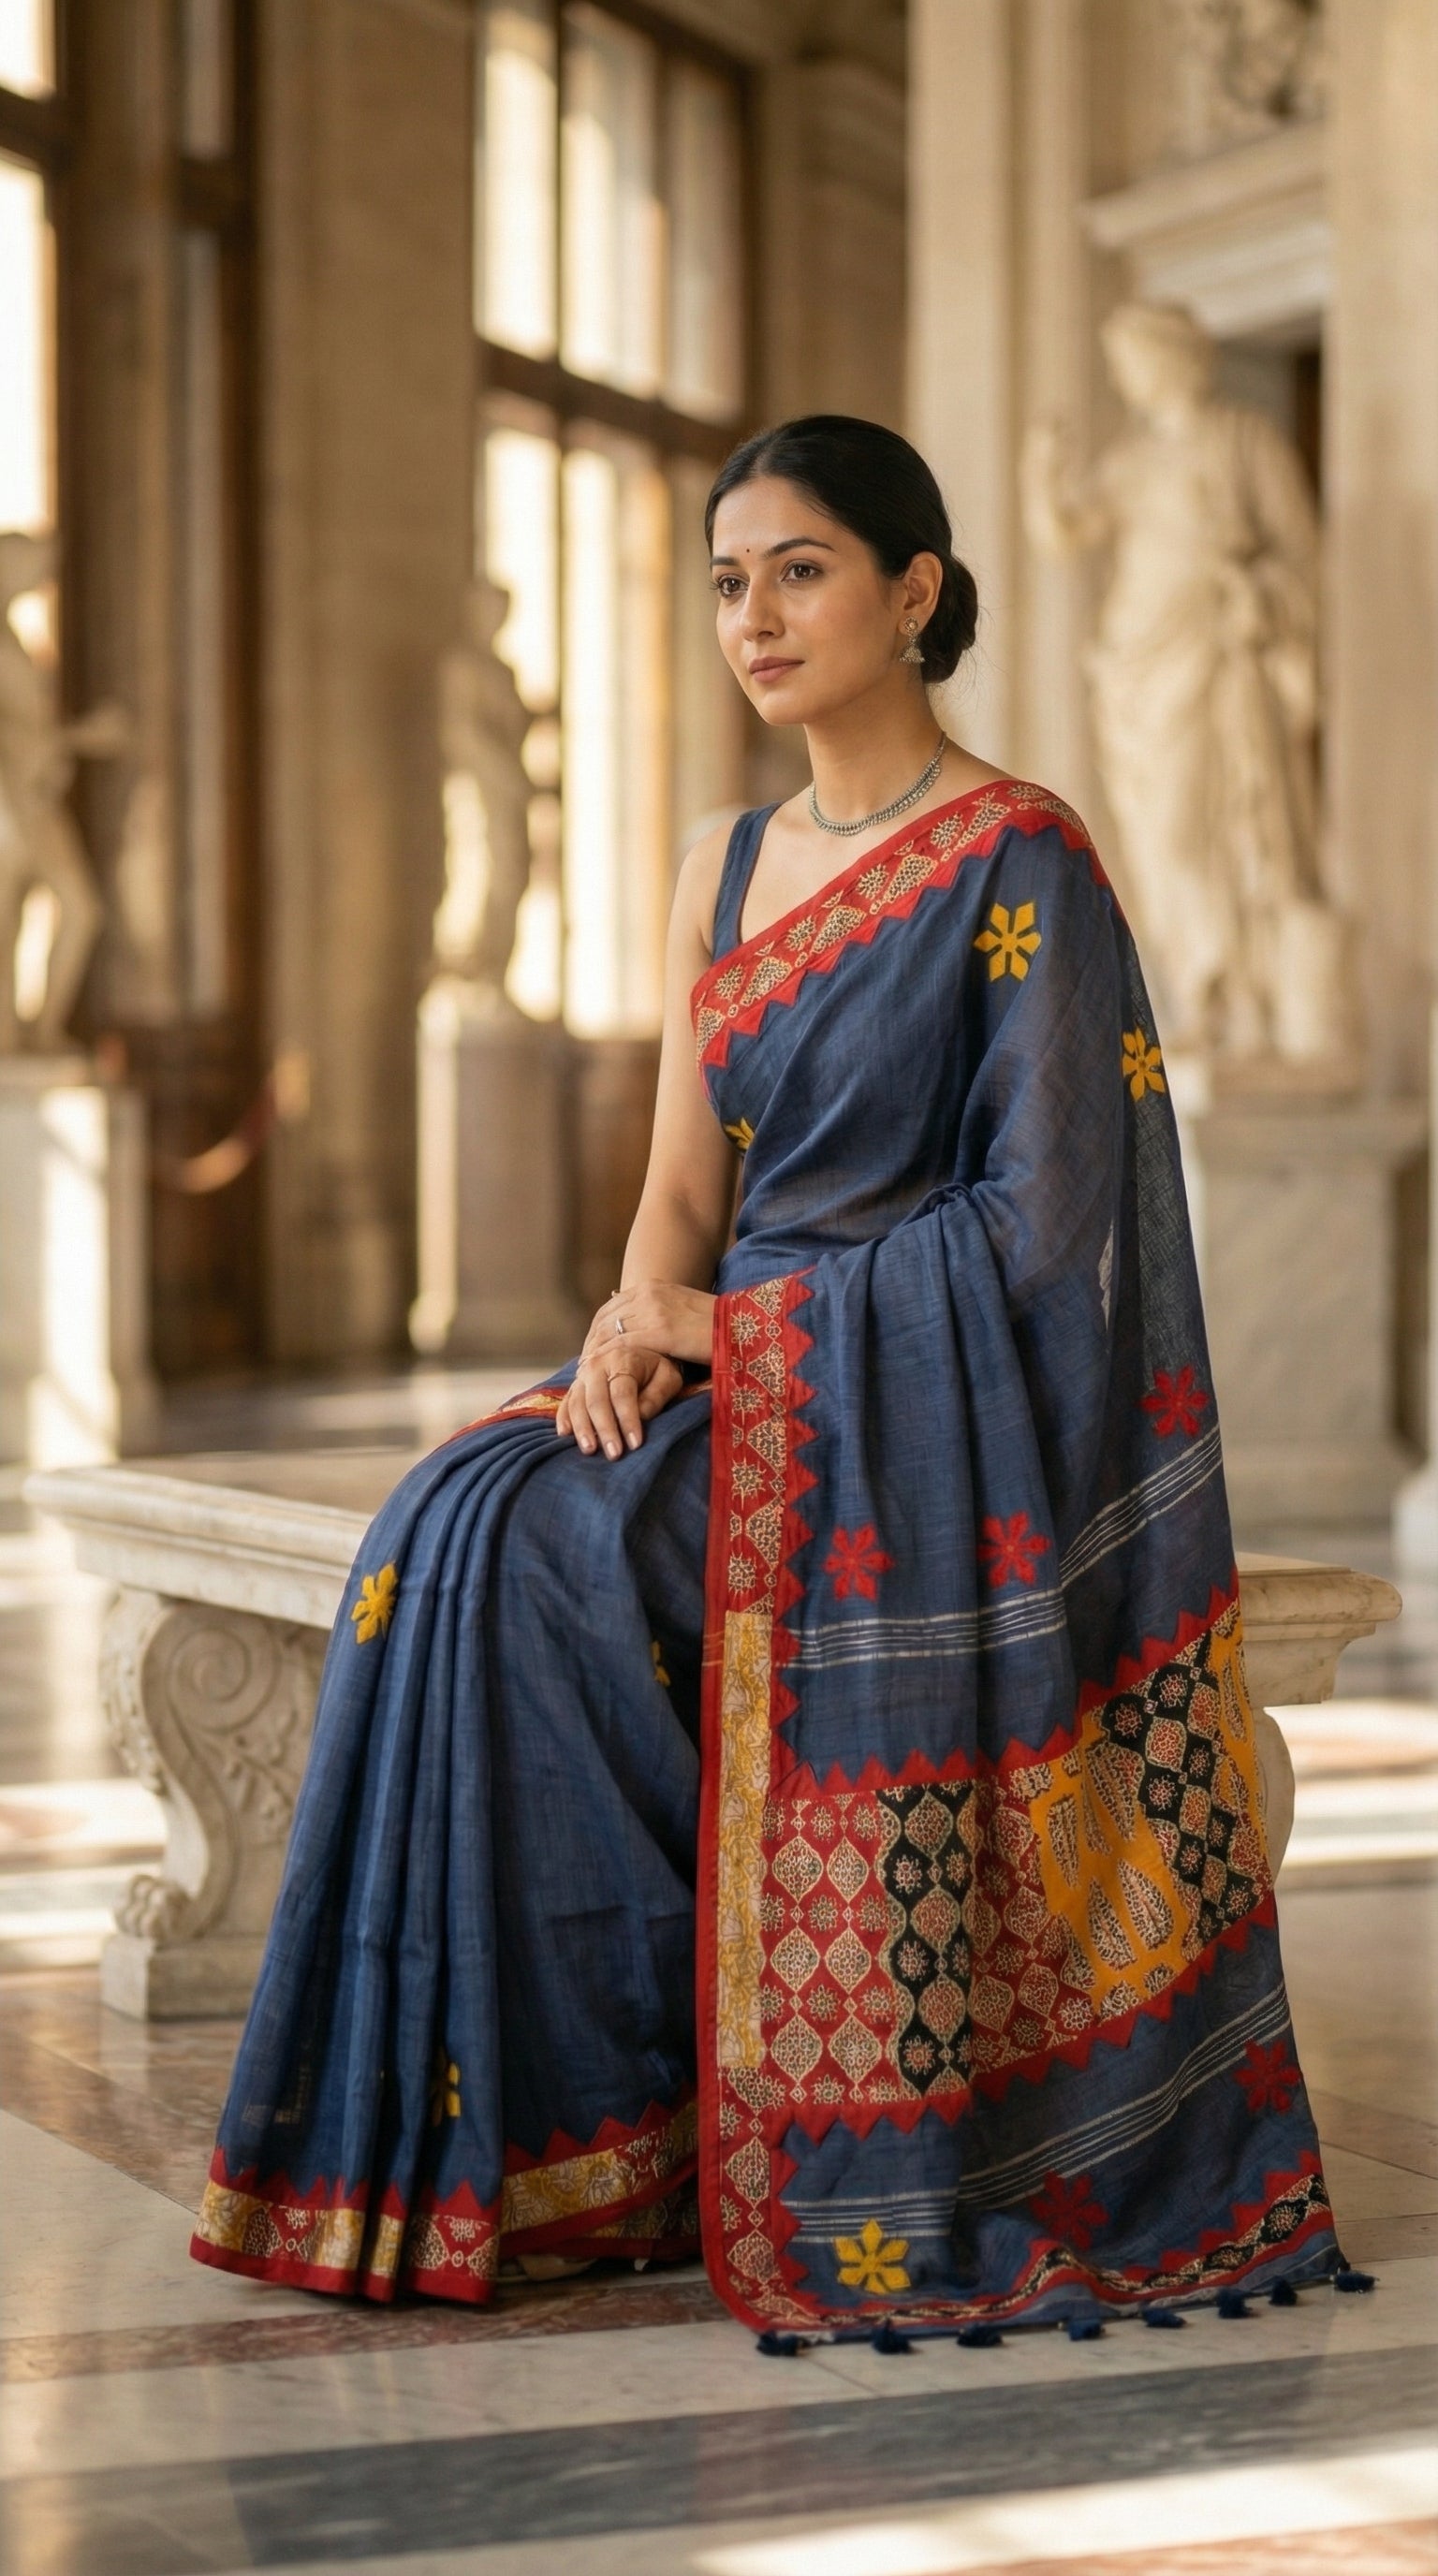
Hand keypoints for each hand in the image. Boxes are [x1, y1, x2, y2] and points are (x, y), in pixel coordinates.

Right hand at [556, 1341, 683, 1459]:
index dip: (628, 1419)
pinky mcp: (574, 1387)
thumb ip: (656, 1396)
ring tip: (590, 1450)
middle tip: (614, 1454)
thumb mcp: (667, 1377)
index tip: (635, 1444)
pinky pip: (565, 1404)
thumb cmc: (655, 1369)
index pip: (623, 1393)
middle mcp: (597, 1365)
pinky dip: (564, 1420)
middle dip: (605, 1429)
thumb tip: (641, 1417)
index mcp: (623, 1359)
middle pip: (597, 1400)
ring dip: (582, 1429)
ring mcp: (582, 1376)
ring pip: (577, 1404)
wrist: (635, 1351)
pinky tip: (565, 1436)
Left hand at [581, 1280, 714, 1369]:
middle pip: (605, 1317)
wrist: (739, 1327)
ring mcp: (653, 1310)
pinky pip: (622, 1343)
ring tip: (587, 1371)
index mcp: (652, 1287)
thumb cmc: (714, 1324)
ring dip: (594, 1351)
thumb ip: (657, 1310)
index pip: (611, 1306)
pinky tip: (599, 1370)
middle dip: (591, 1341)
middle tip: (583, 1363)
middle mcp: (648, 1294)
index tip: (591, 1347)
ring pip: (609, 1330)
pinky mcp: (660, 1330)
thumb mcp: (680, 1307)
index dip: (597, 1328)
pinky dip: (607, 1356)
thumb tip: (633, 1319)